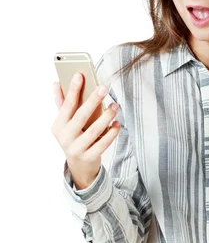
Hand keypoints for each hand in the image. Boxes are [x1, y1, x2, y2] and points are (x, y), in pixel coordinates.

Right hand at [51, 73, 120, 188]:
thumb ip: (63, 104)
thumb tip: (57, 83)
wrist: (79, 167)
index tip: (80, 75)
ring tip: (115, 106)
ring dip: (106, 116)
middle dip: (92, 100)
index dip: (72, 90)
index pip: (66, 106)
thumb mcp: (66, 123)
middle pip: (80, 116)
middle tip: (104, 88)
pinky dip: (111, 133)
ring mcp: (76, 149)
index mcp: (58, 126)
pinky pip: (103, 143)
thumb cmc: (74, 138)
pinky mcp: (89, 157)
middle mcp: (65, 138)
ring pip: (94, 130)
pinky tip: (117, 123)